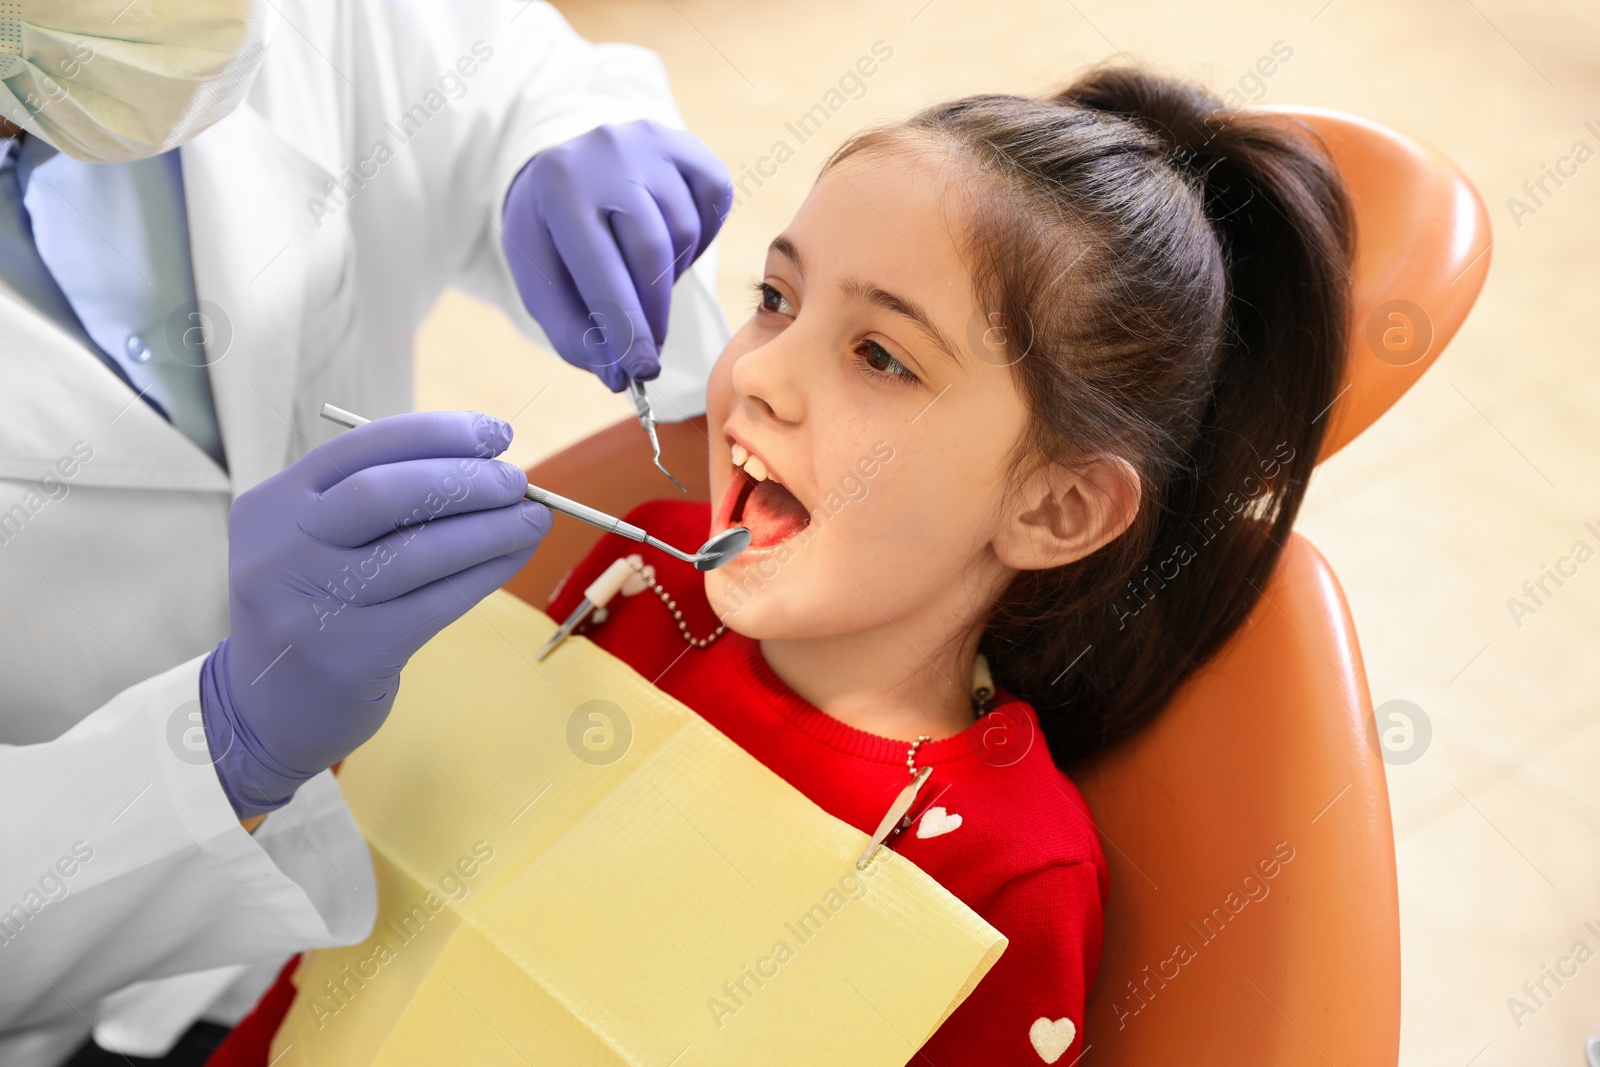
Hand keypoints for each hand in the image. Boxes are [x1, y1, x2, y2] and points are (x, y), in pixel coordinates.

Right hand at [200, 411, 552, 816]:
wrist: (267, 713)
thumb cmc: (315, 608)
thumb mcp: (316, 543)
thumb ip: (381, 501)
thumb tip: (486, 463)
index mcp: (273, 505)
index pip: (362, 447)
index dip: (438, 433)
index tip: (496, 434)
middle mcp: (281, 550)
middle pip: (386, 493)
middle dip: (466, 479)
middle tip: (517, 482)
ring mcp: (311, 607)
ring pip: (419, 551)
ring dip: (491, 529)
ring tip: (533, 519)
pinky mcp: (351, 656)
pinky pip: (437, 602)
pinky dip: (486, 573)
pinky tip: (514, 557)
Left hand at [501, 119, 732, 390]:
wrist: (571, 169)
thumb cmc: (556, 237)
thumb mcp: (542, 281)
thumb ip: (573, 333)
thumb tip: (619, 378)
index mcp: (557, 184)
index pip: (600, 267)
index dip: (625, 326)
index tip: (642, 370)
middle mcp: (606, 152)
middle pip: (651, 252)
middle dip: (653, 312)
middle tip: (650, 350)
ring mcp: (652, 142)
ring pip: (684, 232)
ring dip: (670, 275)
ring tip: (644, 279)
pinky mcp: (688, 145)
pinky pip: (714, 204)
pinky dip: (700, 238)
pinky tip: (670, 245)